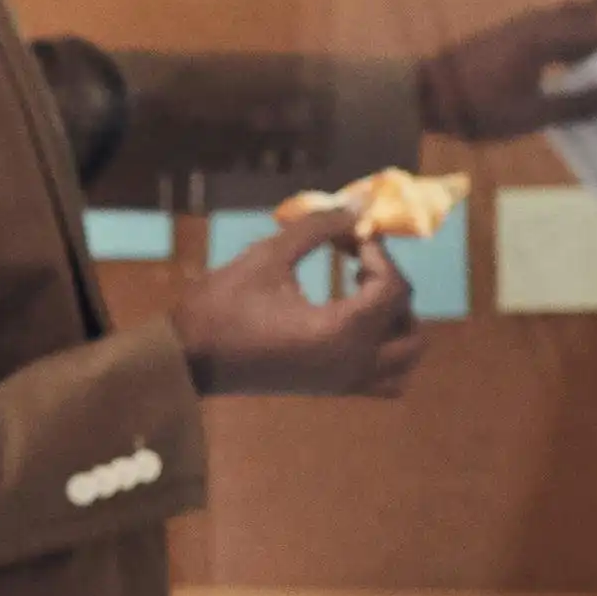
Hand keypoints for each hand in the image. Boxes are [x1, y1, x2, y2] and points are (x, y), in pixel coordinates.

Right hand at [180, 217, 424, 399]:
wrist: (185, 361)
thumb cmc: (220, 306)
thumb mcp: (269, 256)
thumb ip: (320, 227)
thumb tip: (359, 206)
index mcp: (341, 332)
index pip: (393, 288)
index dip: (378, 253)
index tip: (350, 235)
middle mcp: (351, 363)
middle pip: (410, 327)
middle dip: (393, 289)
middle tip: (359, 266)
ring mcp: (341, 382)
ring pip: (405, 362)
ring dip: (399, 326)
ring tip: (364, 299)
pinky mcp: (328, 389)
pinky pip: (383, 379)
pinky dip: (386, 353)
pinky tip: (354, 325)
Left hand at [420, 0, 596, 140]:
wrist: (424, 94)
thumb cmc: (477, 107)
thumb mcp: (531, 114)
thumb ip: (578, 106)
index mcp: (548, 38)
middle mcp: (536, 24)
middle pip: (583, 10)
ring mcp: (518, 26)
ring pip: (563, 11)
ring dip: (587, 10)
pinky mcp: (505, 35)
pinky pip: (547, 22)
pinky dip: (565, 24)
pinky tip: (566, 41)